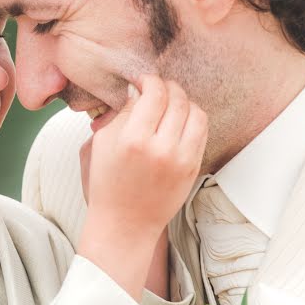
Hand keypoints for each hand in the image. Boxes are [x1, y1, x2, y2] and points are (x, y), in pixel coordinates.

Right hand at [86, 75, 206, 234]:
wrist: (124, 223)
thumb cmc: (107, 184)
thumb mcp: (102, 143)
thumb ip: (122, 113)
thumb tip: (138, 90)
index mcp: (133, 140)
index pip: (153, 93)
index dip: (149, 80)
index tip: (142, 81)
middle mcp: (160, 148)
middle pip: (176, 99)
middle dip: (167, 87)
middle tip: (156, 89)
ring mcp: (181, 159)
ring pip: (195, 112)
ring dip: (183, 101)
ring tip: (170, 103)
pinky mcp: (193, 167)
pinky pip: (202, 130)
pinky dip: (193, 118)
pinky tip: (179, 120)